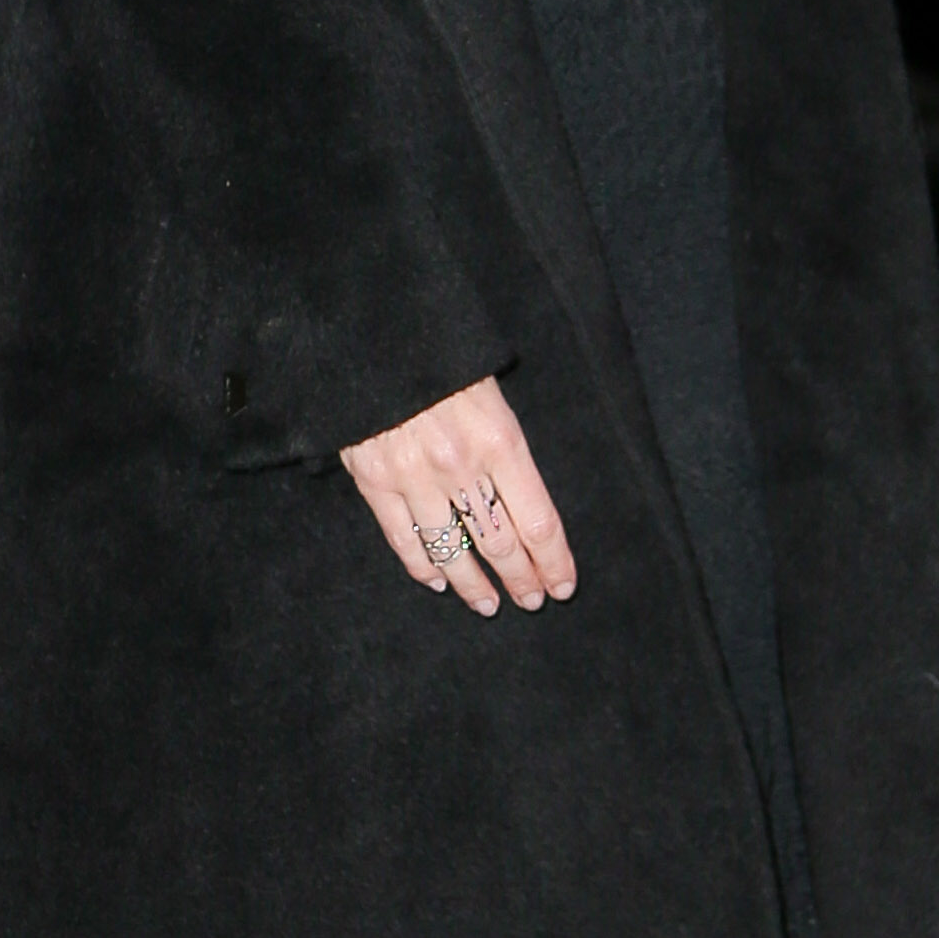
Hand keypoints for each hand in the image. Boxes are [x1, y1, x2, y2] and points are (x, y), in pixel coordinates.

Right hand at [341, 376, 575, 618]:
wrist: (375, 333)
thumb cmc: (443, 357)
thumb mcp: (493, 393)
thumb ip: (507, 449)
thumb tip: (524, 503)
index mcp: (501, 442)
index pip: (538, 523)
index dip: (554, 562)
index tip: (563, 586)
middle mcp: (461, 467)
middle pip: (501, 544)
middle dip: (521, 579)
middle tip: (532, 600)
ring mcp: (415, 478)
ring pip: (452, 551)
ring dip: (475, 586)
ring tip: (488, 604)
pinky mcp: (375, 481)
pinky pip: (404, 539)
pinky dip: (423, 567)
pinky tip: (439, 581)